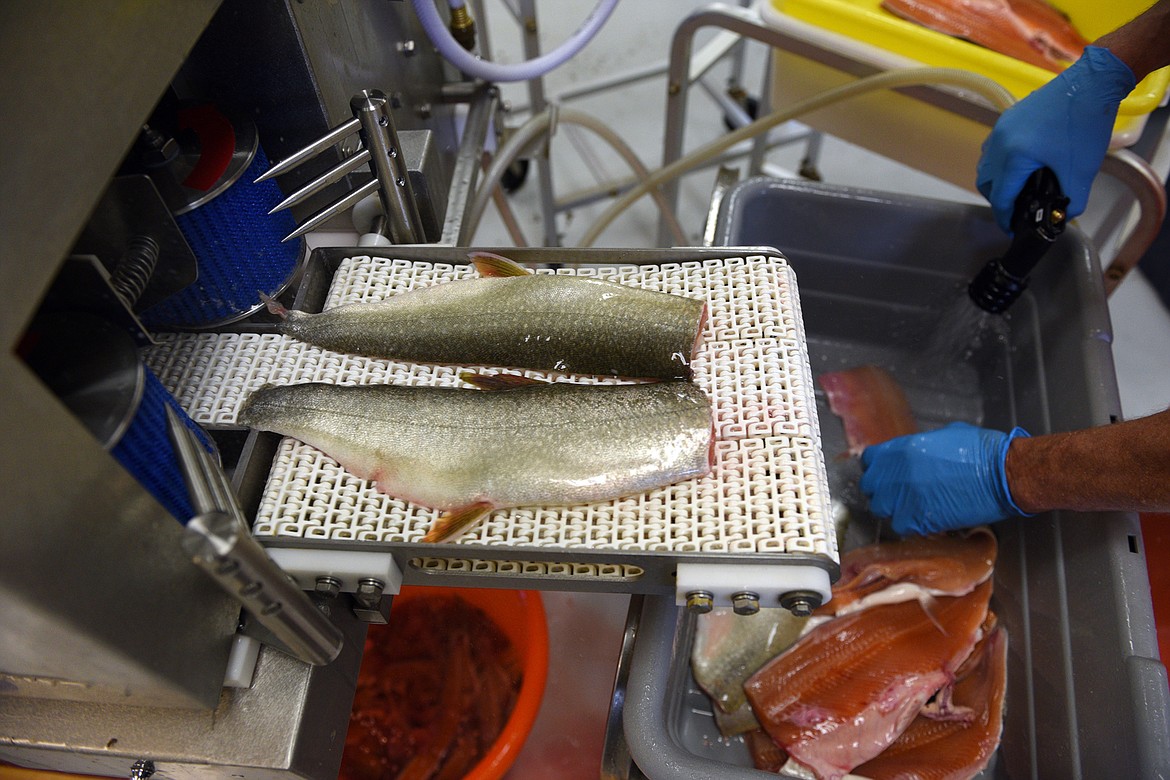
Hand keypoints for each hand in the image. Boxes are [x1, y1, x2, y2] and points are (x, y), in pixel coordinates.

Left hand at [860, 422, 1031, 535]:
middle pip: (870, 486)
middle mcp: (898, 473)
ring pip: (881, 509)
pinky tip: (924, 520)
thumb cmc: (983, 451)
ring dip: (894, 509)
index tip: (885, 474)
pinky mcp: (920, 519)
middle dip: (881, 490)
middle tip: (898, 493)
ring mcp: (906, 497)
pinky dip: (910, 525)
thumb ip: (922, 444)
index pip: (870, 460)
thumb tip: (918, 451)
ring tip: (911, 507)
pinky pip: (901, 526)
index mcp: (902, 449)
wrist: (1003, 474)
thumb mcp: (946, 435)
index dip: (877, 468)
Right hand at [976, 46, 1135, 232]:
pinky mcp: (1007, 119)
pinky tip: (1020, 166)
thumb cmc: (1086, 124)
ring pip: (986, 165)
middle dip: (998, 200)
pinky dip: (1000, 164)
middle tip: (1016, 209)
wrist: (1091, 83)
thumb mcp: (1082, 170)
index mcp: (1015, 157)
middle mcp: (1000, 143)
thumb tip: (1064, 217)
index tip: (1012, 229)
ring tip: (1017, 189)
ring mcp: (1001, 129)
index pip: (1000, 197)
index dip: (1005, 218)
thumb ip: (1072, 201)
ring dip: (996, 181)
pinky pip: (993, 149)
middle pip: (986, 183)